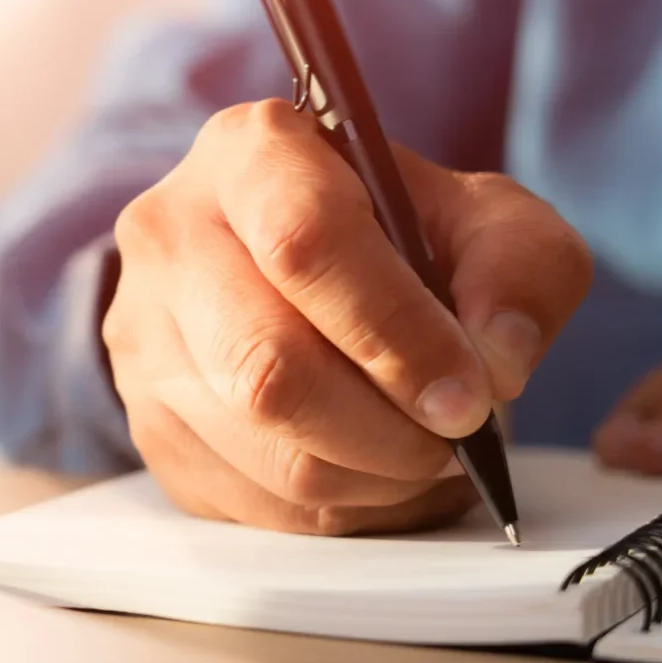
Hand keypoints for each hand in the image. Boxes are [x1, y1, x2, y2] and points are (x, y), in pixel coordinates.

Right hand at [104, 98, 592, 534]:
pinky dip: (338, 507)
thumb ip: (519, 266)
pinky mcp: (146, 423)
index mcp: (247, 155)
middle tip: (456, 436)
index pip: (303, 242)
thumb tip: (497, 358)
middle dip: (389, 427)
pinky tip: (375, 471)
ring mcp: (142, 336)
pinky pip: (252, 501)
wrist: (285, 266)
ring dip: (373, 476)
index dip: (395, 330)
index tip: (470, 391)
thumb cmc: (390, 235)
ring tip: (425, 452)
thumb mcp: (481, 216)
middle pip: (268, 365)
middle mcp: (170, 236)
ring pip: (263, 446)